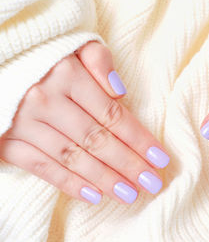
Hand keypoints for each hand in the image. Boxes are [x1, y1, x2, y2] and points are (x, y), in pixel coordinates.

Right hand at [0, 42, 169, 204]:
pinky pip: (41, 167)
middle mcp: (46, 101)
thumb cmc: (44, 56)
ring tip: (130, 194)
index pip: (112, 115)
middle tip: (152, 183)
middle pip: (97, 140)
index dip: (139, 139)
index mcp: (67, 75)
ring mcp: (24, 124)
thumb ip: (99, 61)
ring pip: (73, 158)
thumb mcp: (74, 46)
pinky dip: (68, 184)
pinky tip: (94, 195)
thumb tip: (120, 92)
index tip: (160, 158)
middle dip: (129, 165)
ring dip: (105, 179)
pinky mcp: (7, 142)